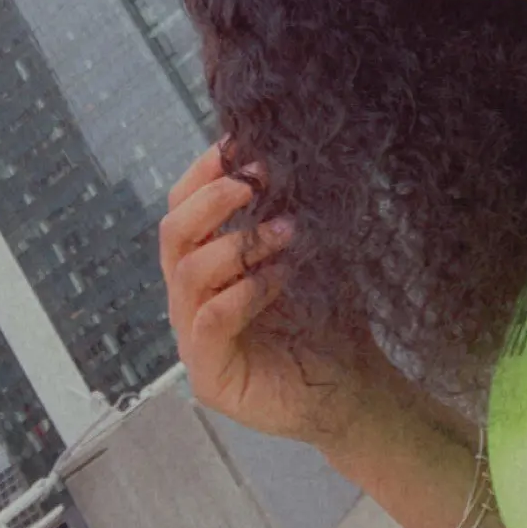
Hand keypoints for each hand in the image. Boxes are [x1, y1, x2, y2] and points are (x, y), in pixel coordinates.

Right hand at [159, 141, 416, 451]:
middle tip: (257, 180)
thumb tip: (292, 150)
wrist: (353, 384)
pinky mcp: (209, 377)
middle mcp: (190, 298)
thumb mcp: (308, 250)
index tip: (239, 143)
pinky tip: (281, 276)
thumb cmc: (328, 314)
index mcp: (205, 264)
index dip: (204, 172)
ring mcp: (193, 339)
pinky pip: (210, 322)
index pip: (182, 207)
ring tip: (287, 230)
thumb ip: (289, 208)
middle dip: (213, 198)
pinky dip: (245, 291)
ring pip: (189, 273)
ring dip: (238, 242)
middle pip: (173, 233)